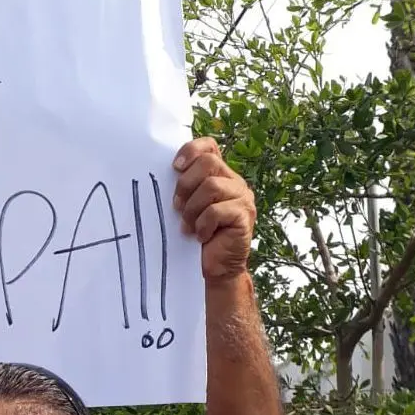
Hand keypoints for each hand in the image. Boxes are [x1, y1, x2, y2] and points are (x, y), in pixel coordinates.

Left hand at [172, 137, 255, 281]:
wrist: (215, 267)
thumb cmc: (196, 235)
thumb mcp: (186, 205)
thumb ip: (184, 185)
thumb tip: (169, 170)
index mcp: (219, 174)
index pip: (209, 146)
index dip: (190, 150)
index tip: (174, 168)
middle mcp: (234, 182)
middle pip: (208, 162)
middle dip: (185, 184)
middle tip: (177, 207)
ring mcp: (243, 198)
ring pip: (211, 186)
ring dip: (192, 209)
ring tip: (188, 226)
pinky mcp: (245, 216)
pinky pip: (216, 211)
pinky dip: (202, 225)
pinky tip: (201, 236)